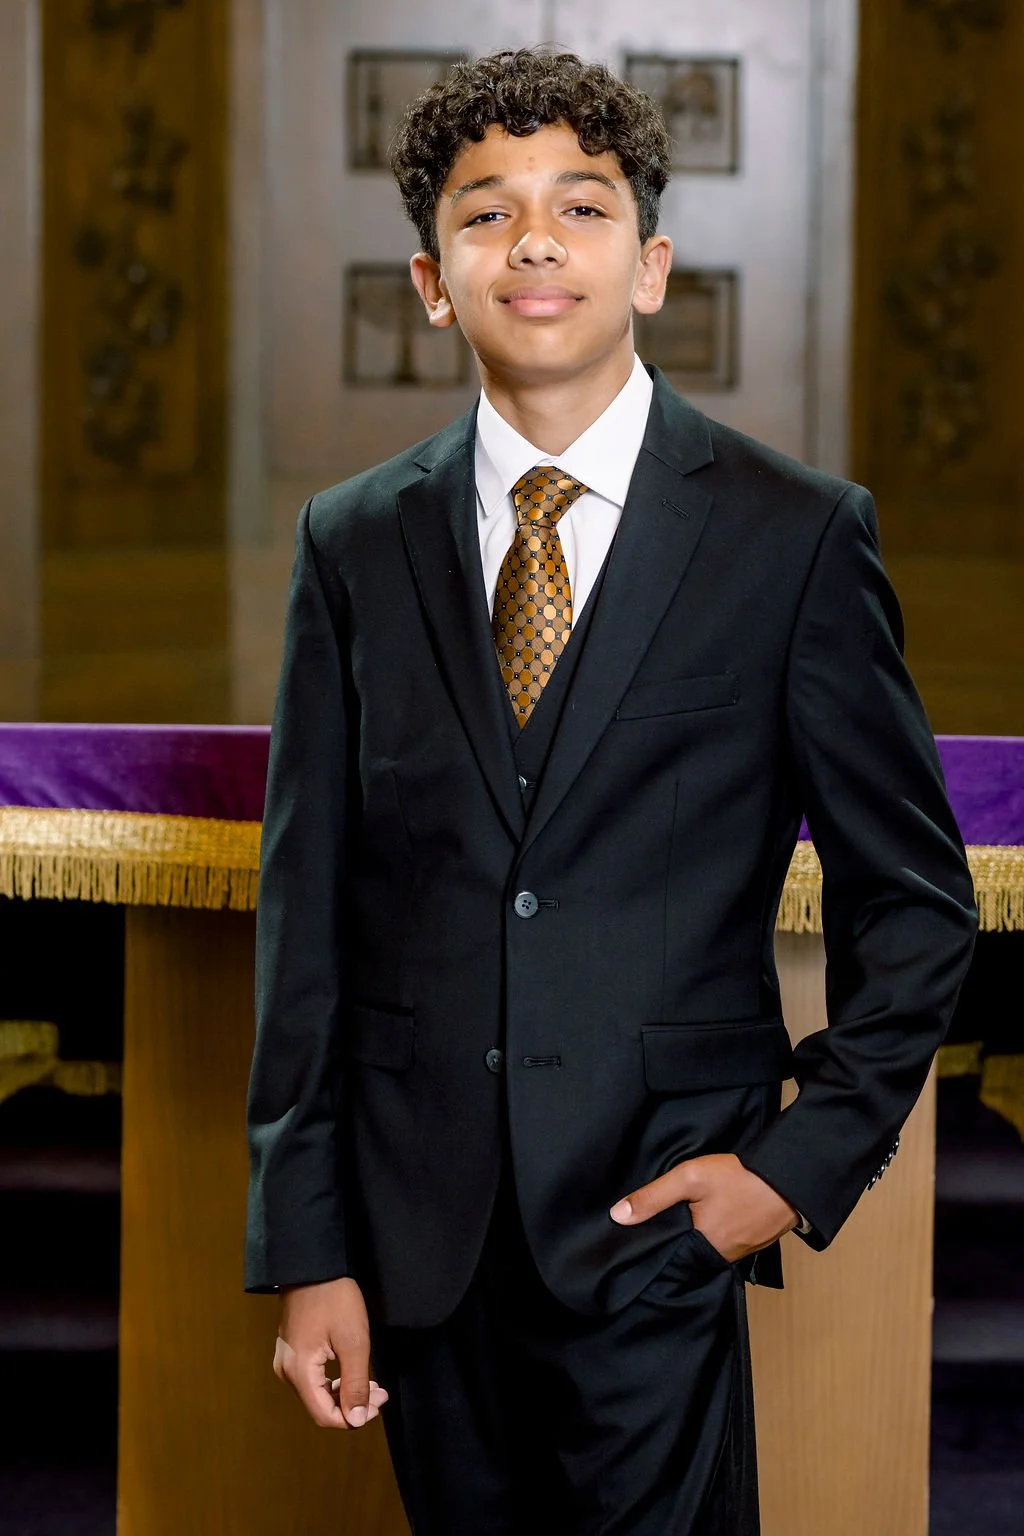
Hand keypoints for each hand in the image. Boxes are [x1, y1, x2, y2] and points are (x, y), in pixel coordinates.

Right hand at [274, 1276, 388, 1428]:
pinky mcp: (291, 1352)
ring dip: (344, 1394)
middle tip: (380, 1392)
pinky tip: (351, 1373)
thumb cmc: (335, 1299)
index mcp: (299, 1372)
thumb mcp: (353, 1341)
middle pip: (320, 1407)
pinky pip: (312, 1379)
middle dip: (352, 1405)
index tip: (378, 1403)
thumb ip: (355, 1384)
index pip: (325, 1416)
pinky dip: (333, 1382)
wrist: (314, 1267)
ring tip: (371, 1384)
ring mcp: (286, 1362)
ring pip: (316, 1395)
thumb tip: (355, 1421)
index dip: (354, 1418)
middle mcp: (286, 1372)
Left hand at [609, 1153, 798, 1262]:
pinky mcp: (750, 1243)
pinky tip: (706, 1218)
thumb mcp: (691, 1179)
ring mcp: (738, 1253)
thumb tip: (617, 1216)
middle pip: (685, 1254)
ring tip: (677, 1221)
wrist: (790, 1179)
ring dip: (692, 1237)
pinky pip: (722, 1243)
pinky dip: (712, 1233)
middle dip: (671, 1243)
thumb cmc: (740, 1179)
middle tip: (656, 1225)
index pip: (666, 1257)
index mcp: (701, 1248)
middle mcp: (720, 1258)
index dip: (651, 1247)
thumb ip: (654, 1197)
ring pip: (704, 1248)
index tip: (634, 1240)